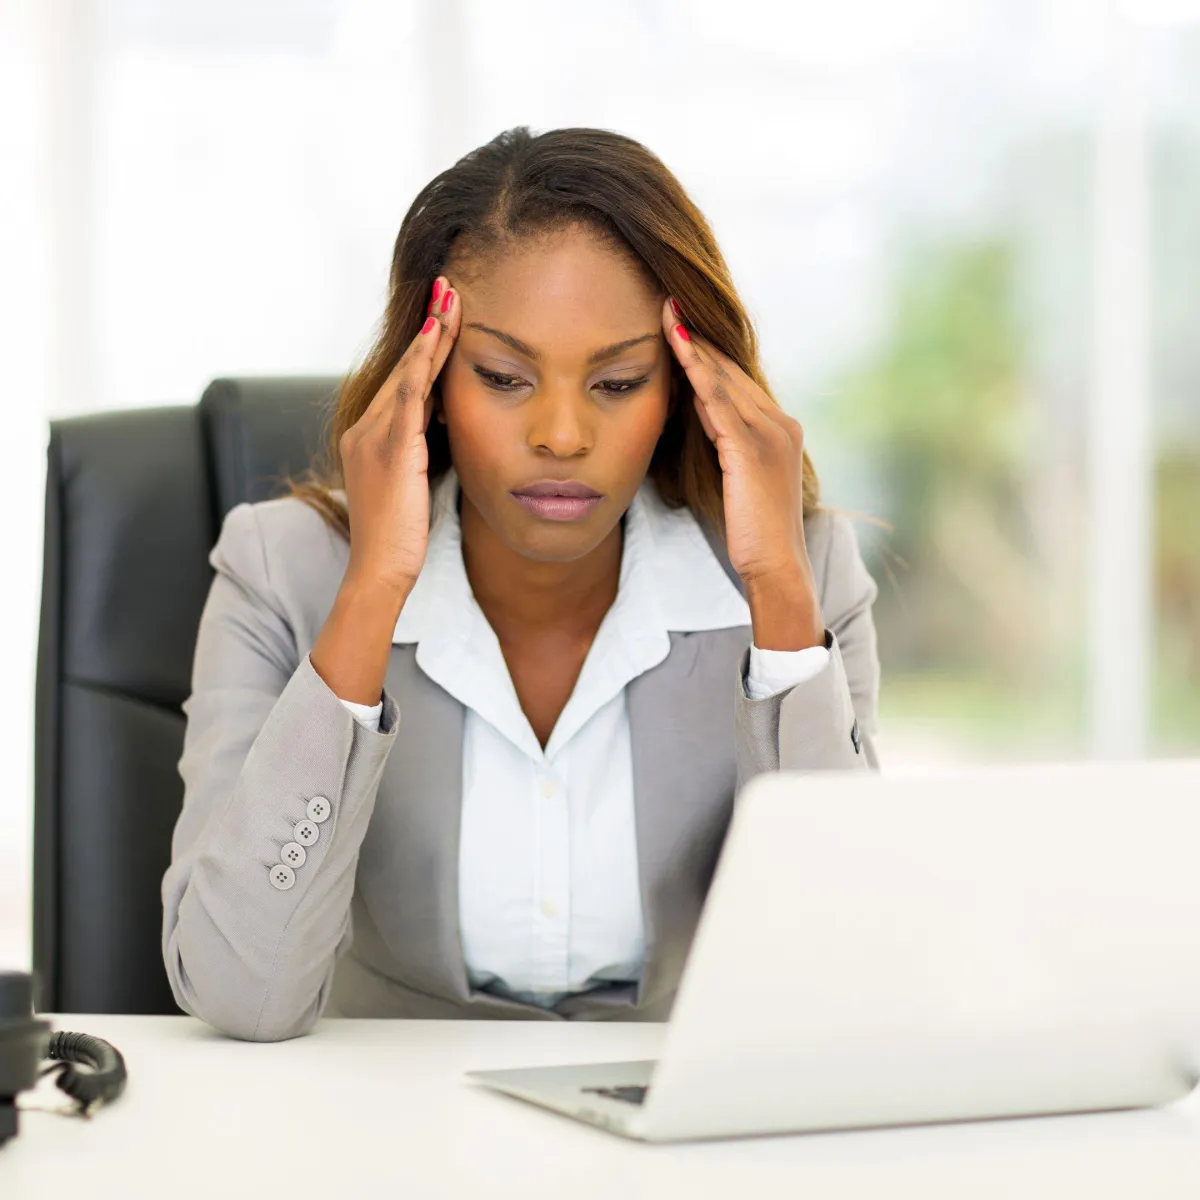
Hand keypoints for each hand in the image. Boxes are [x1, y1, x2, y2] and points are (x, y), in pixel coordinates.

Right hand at [340, 275, 459, 596]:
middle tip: (449, 289)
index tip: (445, 318)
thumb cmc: (400, 540)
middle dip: (429, 328)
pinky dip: (424, 362)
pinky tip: (441, 336)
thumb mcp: (411, 488)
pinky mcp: (390, 449)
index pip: (403, 384)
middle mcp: (364, 431)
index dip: (425, 350)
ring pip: (406, 373)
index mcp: (368, 440)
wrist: (380, 570)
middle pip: (403, 369)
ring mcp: (373, 437)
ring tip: (451, 298)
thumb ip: (420, 456)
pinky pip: (409, 394)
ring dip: (431, 333)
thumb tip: (442, 434)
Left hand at [662, 296, 823, 648]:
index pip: (736, 380)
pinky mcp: (751, 452)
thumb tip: (698, 419)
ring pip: (724, 380)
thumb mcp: (739, 480)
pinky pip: (719, 403)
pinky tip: (677, 351)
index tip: (677, 323)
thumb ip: (725, 446)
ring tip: (667, 314)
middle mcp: (780, 424)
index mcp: (779, 429)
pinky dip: (698, 374)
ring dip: (694, 346)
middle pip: (730, 371)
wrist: (776, 568)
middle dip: (698, 337)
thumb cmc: (753, 533)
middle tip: (667, 302)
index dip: (706, 351)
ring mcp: (769, 436)